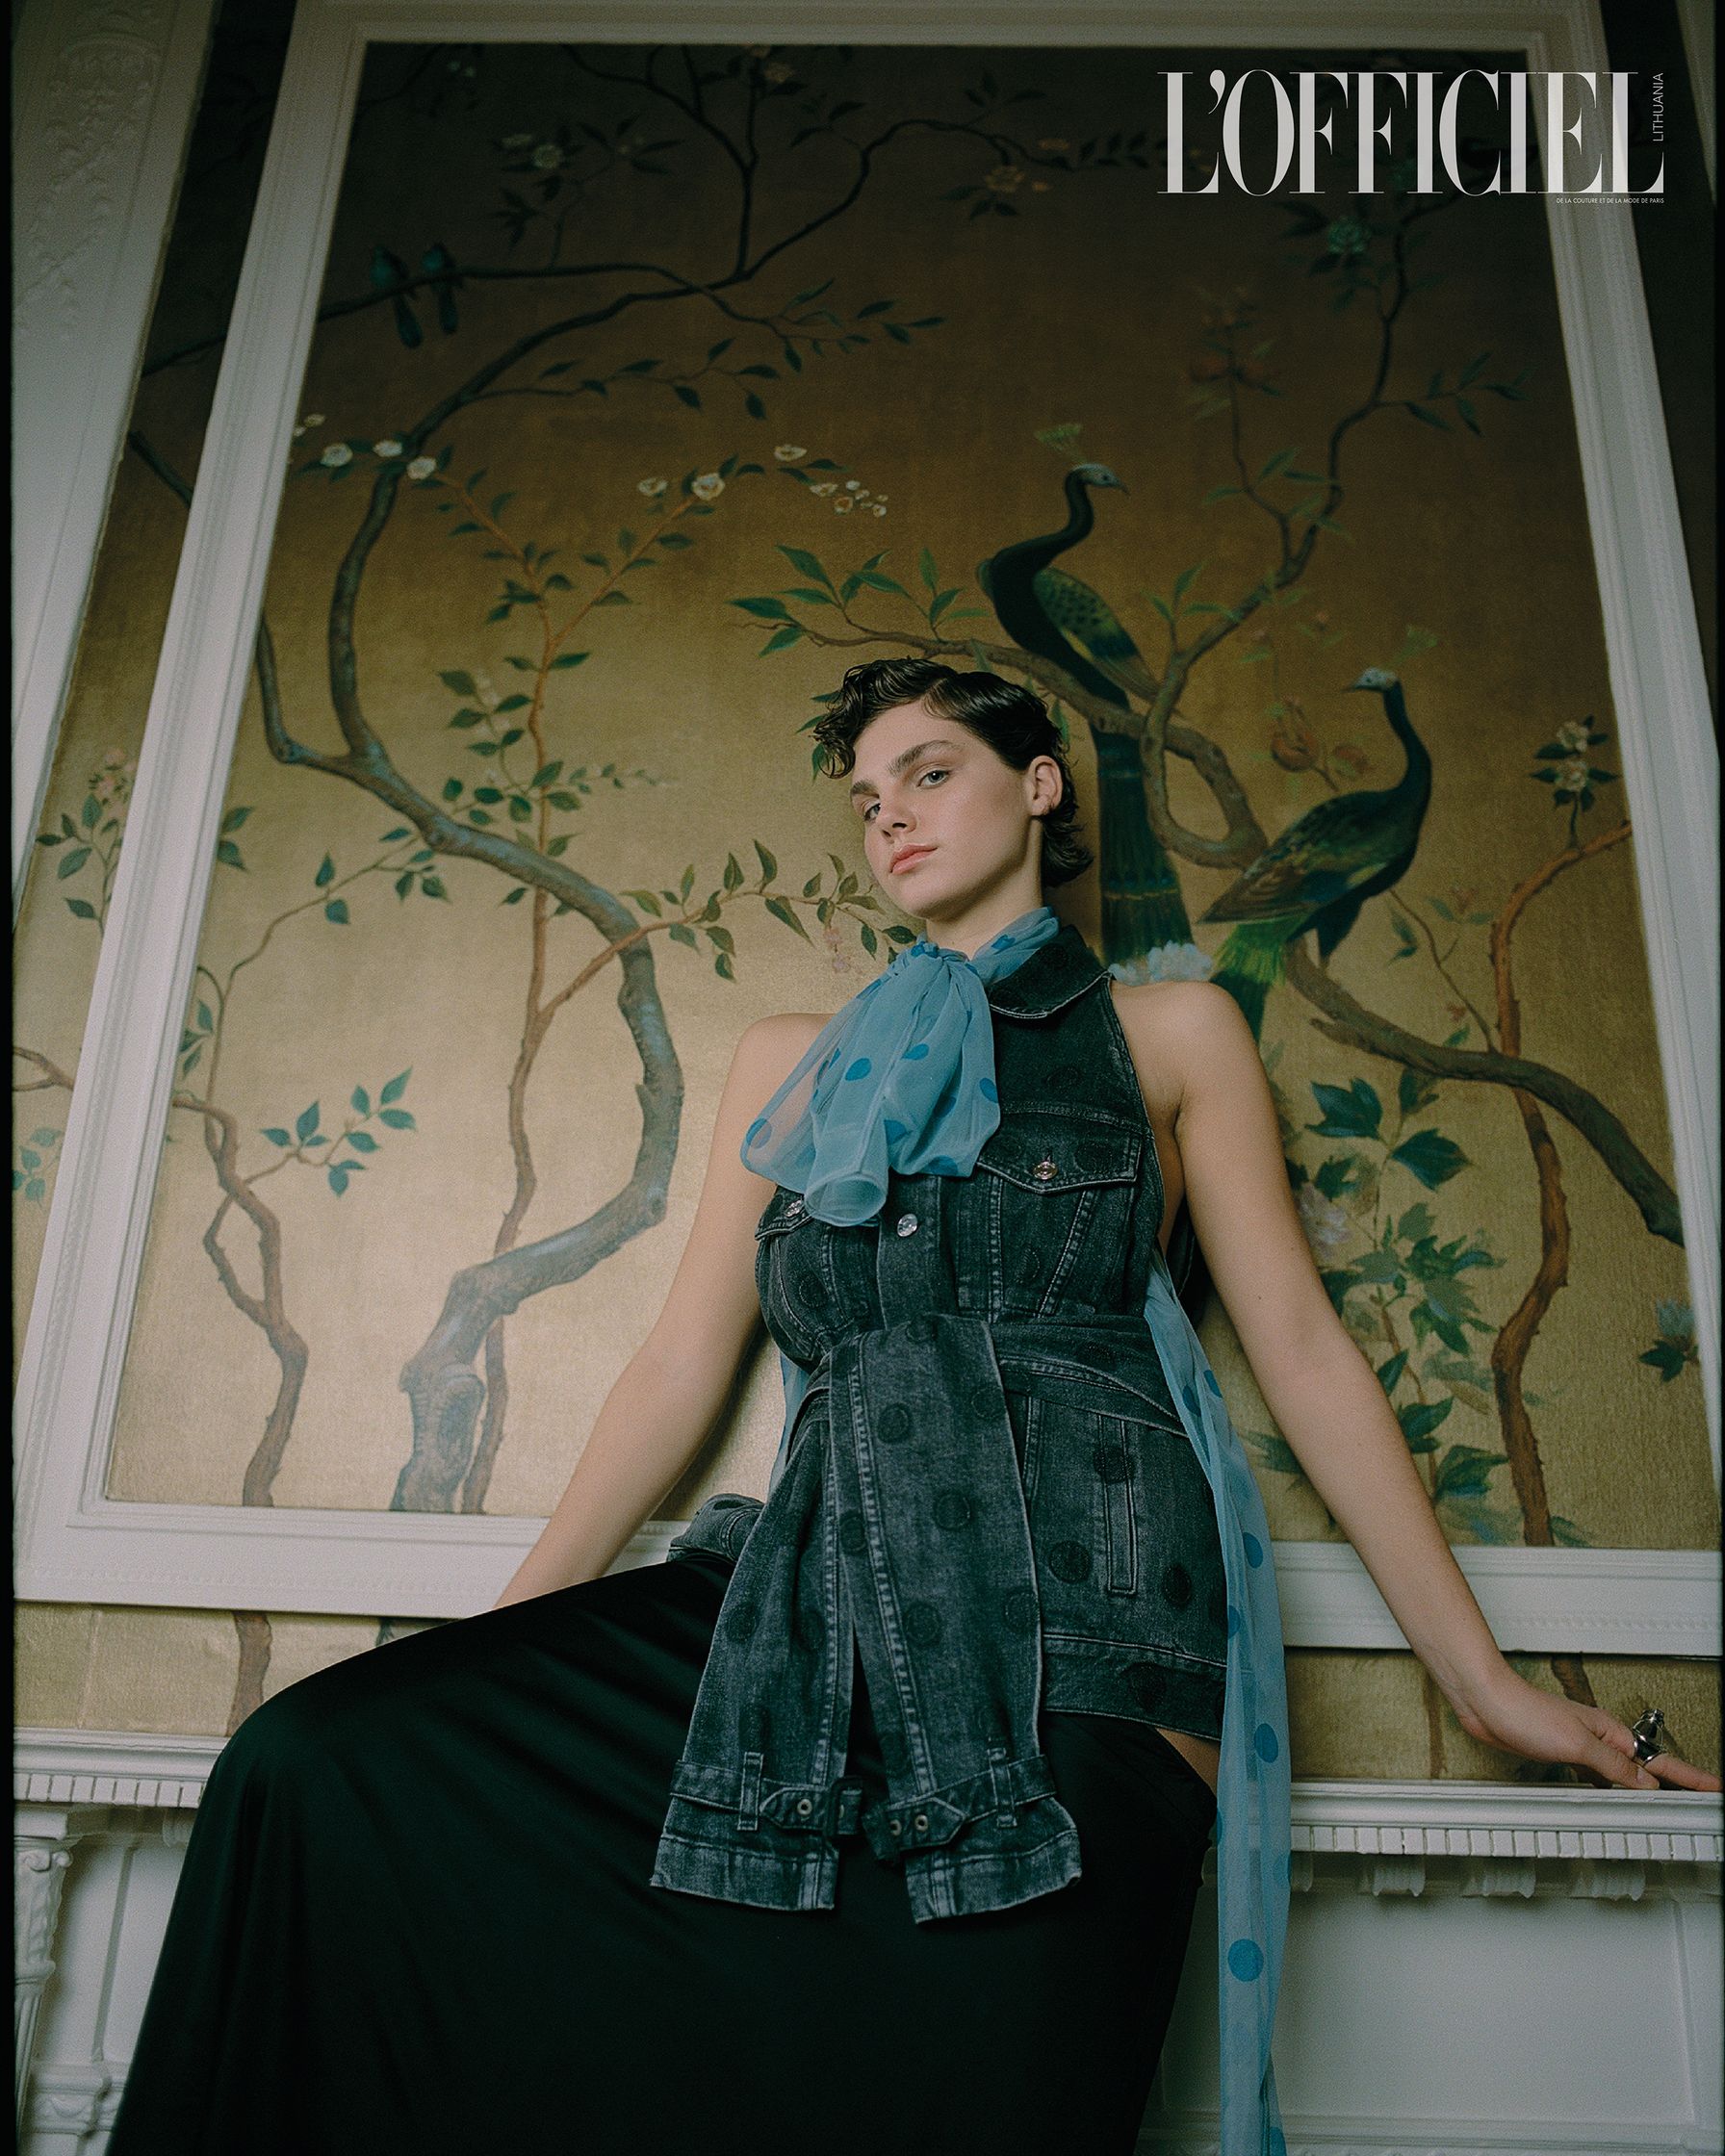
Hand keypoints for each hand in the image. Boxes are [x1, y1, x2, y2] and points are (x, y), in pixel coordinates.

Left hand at [1459, 1669, 1721, 1791]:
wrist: (1486, 1702)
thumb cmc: (1525, 1710)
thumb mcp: (1578, 1744)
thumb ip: (1614, 1767)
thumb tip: (1647, 1785)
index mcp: (1612, 1734)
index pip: (1661, 1761)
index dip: (1691, 1777)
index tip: (1715, 1788)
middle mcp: (1600, 1739)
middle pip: (1646, 1769)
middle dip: (1674, 1784)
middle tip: (1699, 1800)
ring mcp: (1581, 1747)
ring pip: (1620, 1775)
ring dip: (1640, 1789)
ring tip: (1665, 1804)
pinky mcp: (1560, 1754)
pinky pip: (1595, 1776)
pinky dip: (1608, 1788)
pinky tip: (1610, 1797)